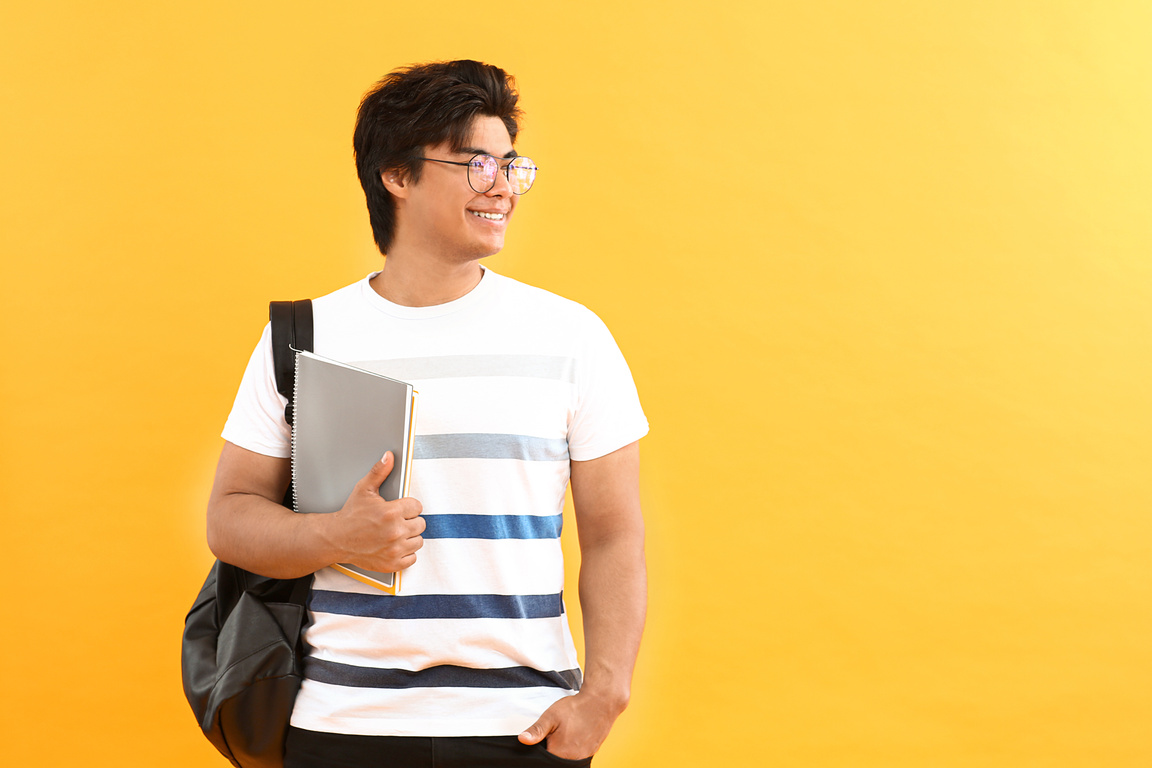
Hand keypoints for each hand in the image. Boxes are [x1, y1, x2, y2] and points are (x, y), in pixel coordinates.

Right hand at [326, 452, 423, 571]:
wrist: (336, 539)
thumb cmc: (350, 515)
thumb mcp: (364, 489)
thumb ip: (379, 471)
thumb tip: (389, 456)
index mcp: (391, 512)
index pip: (417, 506)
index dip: (408, 506)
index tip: (399, 509)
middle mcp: (395, 532)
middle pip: (420, 524)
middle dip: (410, 521)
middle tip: (396, 521)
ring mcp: (394, 549)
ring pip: (418, 541)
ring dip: (409, 537)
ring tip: (395, 533)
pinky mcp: (392, 563)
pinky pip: (412, 558)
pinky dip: (406, 553)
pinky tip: (394, 546)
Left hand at [517, 690, 623, 760]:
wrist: (602, 702)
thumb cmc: (575, 708)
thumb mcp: (551, 716)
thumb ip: (536, 730)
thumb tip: (522, 740)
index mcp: (560, 753)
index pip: (544, 760)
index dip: (542, 750)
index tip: (546, 739)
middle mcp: (573, 759)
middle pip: (556, 760)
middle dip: (553, 750)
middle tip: (558, 733)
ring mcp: (584, 756)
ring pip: (567, 759)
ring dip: (564, 750)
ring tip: (567, 733)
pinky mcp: (592, 751)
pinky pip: (578, 755)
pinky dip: (574, 748)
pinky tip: (575, 735)